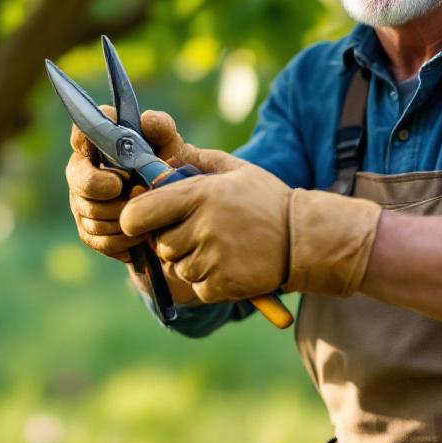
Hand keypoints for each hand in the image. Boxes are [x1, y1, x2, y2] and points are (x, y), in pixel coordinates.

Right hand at [65, 107, 186, 261]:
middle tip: (133, 188)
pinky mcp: (89, 232)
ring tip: (147, 210)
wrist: (177, 213)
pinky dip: (124, 237)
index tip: (105, 151)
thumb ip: (162, 128)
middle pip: (78, 179)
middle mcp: (83, 171)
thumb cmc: (170, 170)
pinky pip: (99, 238)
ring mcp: (82, 203)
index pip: (80, 133)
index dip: (86, 140)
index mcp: (98, 144)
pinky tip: (143, 232)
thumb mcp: (172, 147)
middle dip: (103, 186)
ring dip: (122, 214)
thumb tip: (147, 120)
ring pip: (90, 212)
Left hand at [120, 158, 382, 303]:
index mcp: (201, 194)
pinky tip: (230, 266)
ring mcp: (213, 258)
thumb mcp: (236, 170)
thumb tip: (164, 154)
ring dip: (191, 262)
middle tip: (199, 233)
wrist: (306, 240)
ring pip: (178, 267)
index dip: (135, 219)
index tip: (139, 221)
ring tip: (221, 248)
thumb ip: (198, 160)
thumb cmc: (268, 200)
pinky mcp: (223, 285)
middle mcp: (203, 226)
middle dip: (172, 240)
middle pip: (159, 244)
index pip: (140, 213)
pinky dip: (208, 282)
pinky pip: (197, 288)